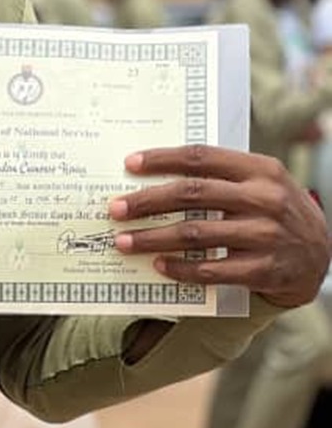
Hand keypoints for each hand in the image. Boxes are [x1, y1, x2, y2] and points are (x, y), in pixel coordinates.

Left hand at [109, 146, 329, 308]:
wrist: (321, 255)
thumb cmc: (274, 212)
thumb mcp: (261, 183)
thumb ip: (221, 176)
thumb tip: (156, 175)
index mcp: (260, 170)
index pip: (202, 157)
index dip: (162, 159)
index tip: (129, 164)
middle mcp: (265, 199)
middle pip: (192, 194)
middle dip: (147, 201)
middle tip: (115, 208)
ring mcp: (266, 236)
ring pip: (197, 234)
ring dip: (154, 238)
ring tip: (124, 241)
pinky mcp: (264, 269)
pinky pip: (212, 270)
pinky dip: (182, 269)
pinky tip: (159, 266)